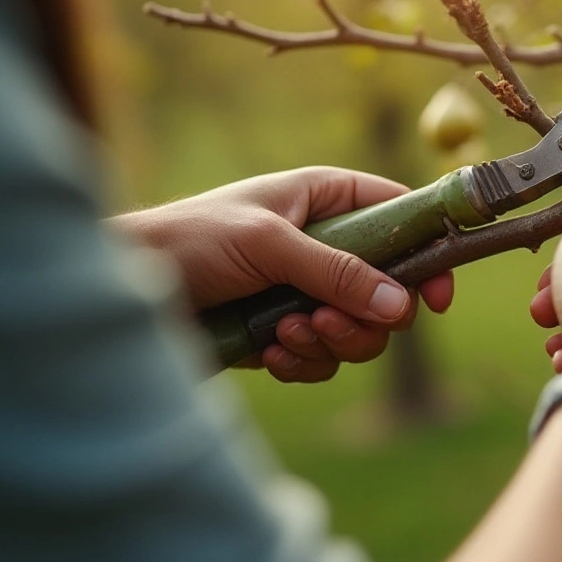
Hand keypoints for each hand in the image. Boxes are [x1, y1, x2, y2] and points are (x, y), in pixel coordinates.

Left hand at [112, 166, 453, 382]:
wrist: (123, 288)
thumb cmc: (189, 241)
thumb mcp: (269, 245)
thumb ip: (337, 273)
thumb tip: (403, 307)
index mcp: (328, 199)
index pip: (403, 217)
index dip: (429, 254)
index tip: (438, 299)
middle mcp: (327, 244)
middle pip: (392, 290)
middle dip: (364, 318)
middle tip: (324, 322)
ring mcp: (308, 290)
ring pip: (362, 331)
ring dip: (330, 343)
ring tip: (284, 334)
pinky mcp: (287, 331)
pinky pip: (325, 358)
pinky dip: (303, 362)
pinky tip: (267, 352)